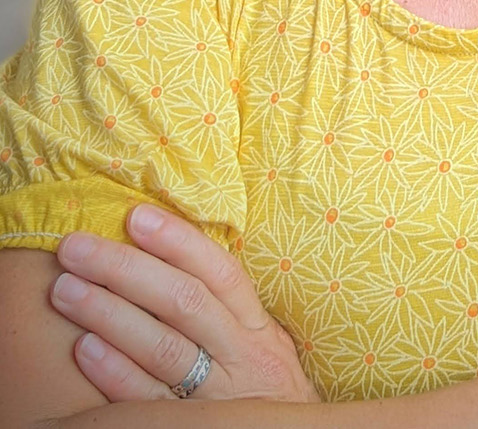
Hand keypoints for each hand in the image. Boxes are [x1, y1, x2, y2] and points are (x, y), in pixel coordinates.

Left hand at [46, 202, 317, 403]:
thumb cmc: (263, 388)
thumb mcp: (261, 342)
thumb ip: (225, 309)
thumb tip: (169, 254)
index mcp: (257, 326)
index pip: (221, 273)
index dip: (179, 243)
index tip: (136, 217)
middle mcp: (243, 354)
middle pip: (186, 303)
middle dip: (127, 270)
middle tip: (77, 248)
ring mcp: (219, 392)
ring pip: (165, 348)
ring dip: (111, 315)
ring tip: (67, 290)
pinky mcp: (195, 423)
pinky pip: (151, 399)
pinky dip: (118, 374)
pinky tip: (85, 349)